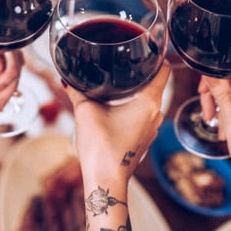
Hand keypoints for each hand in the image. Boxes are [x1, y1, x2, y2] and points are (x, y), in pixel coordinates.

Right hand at [66, 63, 171, 184]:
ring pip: (149, 101)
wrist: (106, 181)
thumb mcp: (85, 112)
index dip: (158, 56)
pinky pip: (143, 116)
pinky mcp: (145, 138)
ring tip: (117, 84)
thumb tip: (66, 79)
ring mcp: (152, 128)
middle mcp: (156, 114)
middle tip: (124, 63)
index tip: (147, 49)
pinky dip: (133, 108)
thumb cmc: (101, 148)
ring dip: (136, 93)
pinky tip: (116, 107)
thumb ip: (77, 91)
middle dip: (141, 74)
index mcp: (149, 102)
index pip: (164, 70)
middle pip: (156, 85)